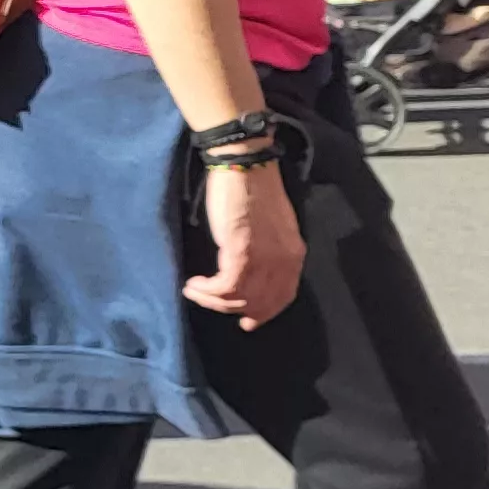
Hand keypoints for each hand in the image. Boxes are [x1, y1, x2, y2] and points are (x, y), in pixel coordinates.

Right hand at [183, 161, 304, 329]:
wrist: (245, 167)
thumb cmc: (253, 190)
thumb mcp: (271, 226)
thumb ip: (269, 250)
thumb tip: (253, 271)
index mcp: (294, 254)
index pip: (283, 296)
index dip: (265, 312)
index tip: (246, 321)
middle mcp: (284, 262)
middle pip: (260, 302)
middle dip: (233, 309)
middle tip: (210, 305)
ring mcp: (264, 259)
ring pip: (240, 298)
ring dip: (213, 300)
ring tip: (194, 290)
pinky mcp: (241, 252)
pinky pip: (225, 287)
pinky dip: (207, 291)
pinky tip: (194, 283)